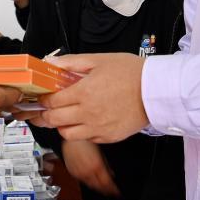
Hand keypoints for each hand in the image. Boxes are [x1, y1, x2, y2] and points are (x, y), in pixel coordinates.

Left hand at [33, 53, 148, 143]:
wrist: (156, 90)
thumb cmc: (132, 74)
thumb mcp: (99, 60)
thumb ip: (71, 62)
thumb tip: (50, 63)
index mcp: (84, 92)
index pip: (51, 101)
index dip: (43, 99)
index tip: (43, 96)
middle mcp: (88, 113)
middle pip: (54, 120)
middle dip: (45, 114)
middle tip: (45, 109)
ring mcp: (98, 127)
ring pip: (66, 134)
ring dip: (61, 125)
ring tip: (65, 116)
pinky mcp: (108, 137)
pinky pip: (86, 139)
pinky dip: (81, 132)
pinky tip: (85, 120)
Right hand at [61, 140, 119, 196]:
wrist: (71, 138)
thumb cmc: (85, 140)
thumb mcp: (100, 151)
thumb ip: (107, 165)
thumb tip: (112, 174)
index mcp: (96, 166)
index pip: (106, 184)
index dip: (113, 190)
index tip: (118, 192)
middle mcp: (87, 172)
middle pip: (99, 187)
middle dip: (106, 191)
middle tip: (112, 192)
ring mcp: (79, 173)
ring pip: (90, 186)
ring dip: (98, 188)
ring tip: (104, 189)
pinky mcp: (73, 172)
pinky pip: (83, 181)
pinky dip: (89, 183)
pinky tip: (93, 182)